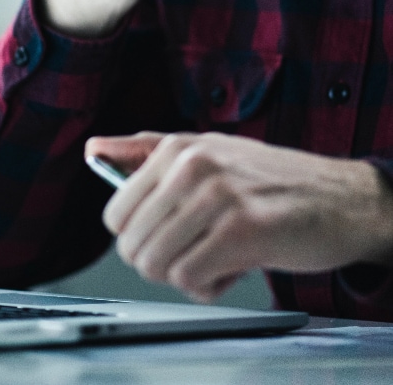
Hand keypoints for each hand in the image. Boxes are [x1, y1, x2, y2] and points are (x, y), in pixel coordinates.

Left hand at [85, 132, 392, 302]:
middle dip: (158, 261)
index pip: (116, 213)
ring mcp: (217, 195)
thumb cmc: (269, 179)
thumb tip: (92, 149)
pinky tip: (232, 270)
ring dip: (184, 276)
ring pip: (157, 263)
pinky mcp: (243, 230)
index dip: (137, 239)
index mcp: (176, 147)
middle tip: (193, 253)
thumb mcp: (207, 150)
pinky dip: (207, 287)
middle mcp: (192, 165)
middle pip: (132, 243)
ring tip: (214, 258)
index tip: (166, 238)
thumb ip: (145, 150)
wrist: (340, 197)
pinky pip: (190, 278)